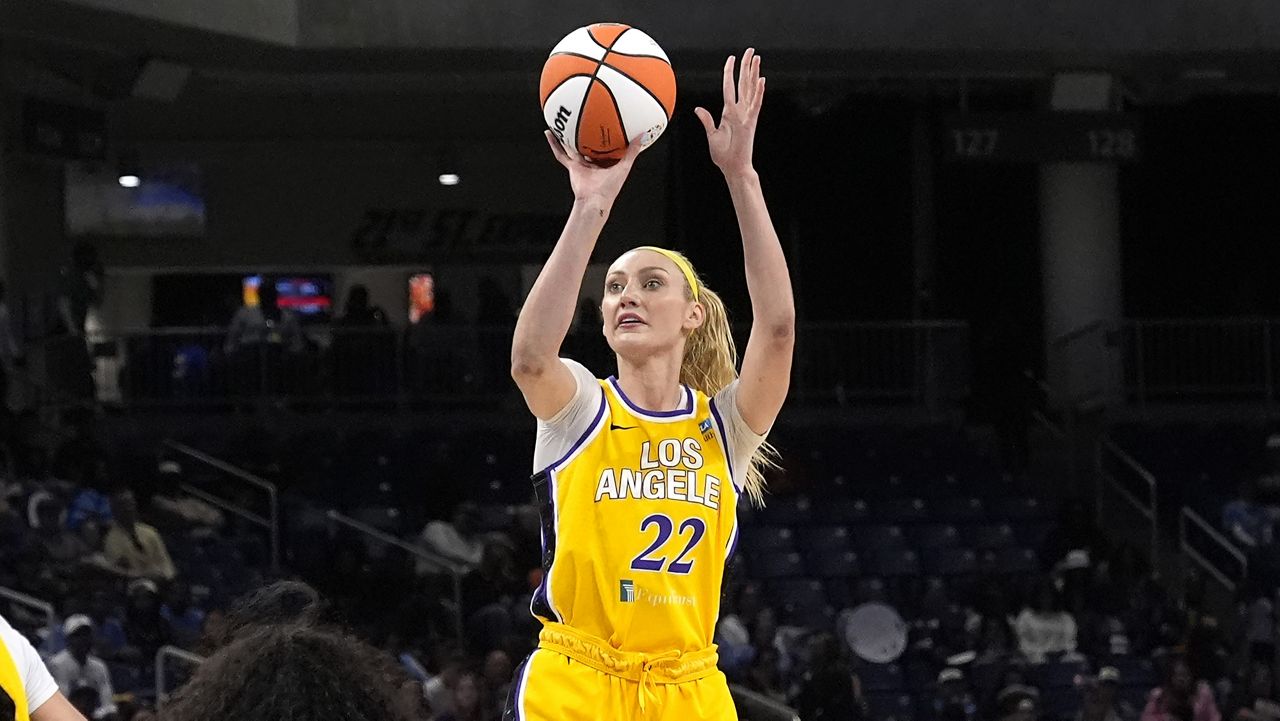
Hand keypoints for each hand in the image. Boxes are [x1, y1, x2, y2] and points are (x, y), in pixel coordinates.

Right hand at [544, 130, 642, 207]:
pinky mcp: (572, 167)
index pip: (605, 147)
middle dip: (584, 134)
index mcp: (605, 163)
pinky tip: (549, 133)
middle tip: (582, 119)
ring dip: (565, 136)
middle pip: (587, 145)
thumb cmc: (610, 188)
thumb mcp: (625, 166)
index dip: (604, 136)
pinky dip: (554, 144)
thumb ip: (632, 151)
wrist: (595, 199)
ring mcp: (581, 164)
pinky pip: (561, 154)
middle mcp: (592, 163)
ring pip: (571, 147)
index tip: (606, 123)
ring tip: (560, 122)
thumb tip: (643, 135)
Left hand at [695, 48, 765, 176]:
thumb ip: (706, 120)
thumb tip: (698, 109)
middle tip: (750, 51)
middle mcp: (739, 111)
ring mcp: (746, 115)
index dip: (730, 72)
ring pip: (750, 89)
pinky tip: (761, 80)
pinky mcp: (750, 123)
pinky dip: (758, 93)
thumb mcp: (712, 135)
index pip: (730, 87)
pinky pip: (755, 105)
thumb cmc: (724, 155)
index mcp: (729, 112)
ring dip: (753, 73)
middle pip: (744, 83)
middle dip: (746, 66)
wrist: (733, 168)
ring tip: (757, 58)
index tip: (731, 58)